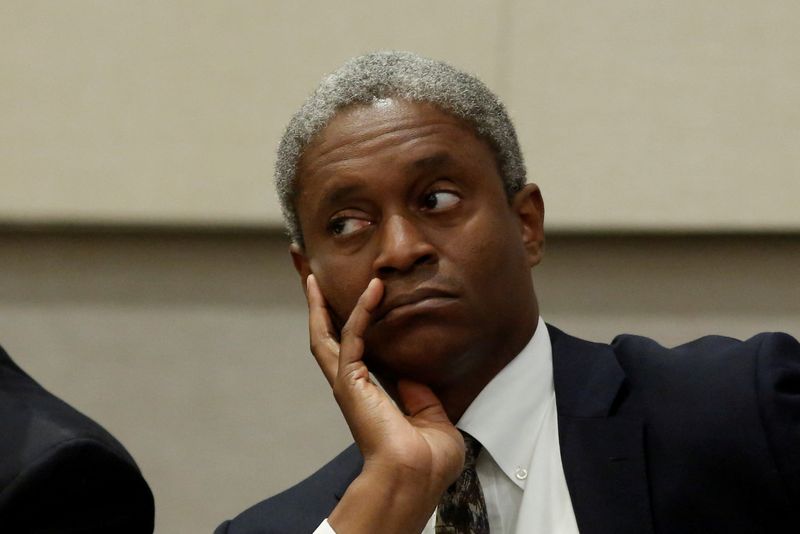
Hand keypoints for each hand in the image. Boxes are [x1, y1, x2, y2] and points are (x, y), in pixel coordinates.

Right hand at [306, 274, 464, 532]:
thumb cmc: (426, 461)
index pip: (353, 350)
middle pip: (325, 337)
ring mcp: (347, 383)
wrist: (416, 478)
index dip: (349, 323)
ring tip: (313, 274)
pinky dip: (363, 311)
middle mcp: (351, 386)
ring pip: (325, 334)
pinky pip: (353, 337)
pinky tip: (374, 290)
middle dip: (316, 307)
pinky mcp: (351, 381)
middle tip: (307, 276)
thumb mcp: (432, 420)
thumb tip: (413, 375)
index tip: (355, 302)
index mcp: (368, 396)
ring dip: (319, 303)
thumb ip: (421, 395)